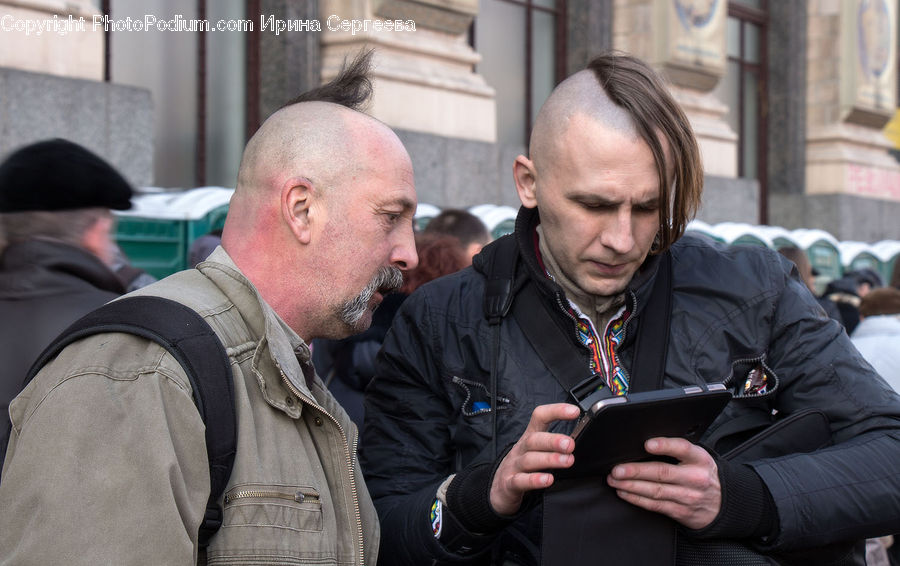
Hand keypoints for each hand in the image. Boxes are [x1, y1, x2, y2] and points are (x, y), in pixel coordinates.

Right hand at [489, 403, 579, 515]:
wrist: (498, 489)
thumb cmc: (523, 467)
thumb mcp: (537, 451)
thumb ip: (555, 445)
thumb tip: (580, 439)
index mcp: (530, 437)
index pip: (540, 417)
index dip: (556, 411)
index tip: (574, 411)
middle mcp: (521, 449)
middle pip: (534, 439)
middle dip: (553, 440)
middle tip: (570, 444)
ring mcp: (514, 466)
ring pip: (529, 459)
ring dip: (549, 459)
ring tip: (567, 461)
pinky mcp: (510, 484)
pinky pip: (521, 481)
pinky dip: (534, 480)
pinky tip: (548, 480)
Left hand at [606, 437, 720, 529]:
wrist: (724, 505)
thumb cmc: (703, 475)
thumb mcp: (698, 458)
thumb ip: (677, 450)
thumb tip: (645, 443)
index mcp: (699, 459)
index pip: (682, 449)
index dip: (665, 445)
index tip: (648, 444)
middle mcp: (694, 478)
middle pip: (662, 473)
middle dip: (635, 471)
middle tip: (617, 469)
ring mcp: (688, 496)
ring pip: (655, 490)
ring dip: (630, 486)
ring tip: (614, 480)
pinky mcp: (680, 511)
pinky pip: (655, 505)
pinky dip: (636, 499)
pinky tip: (624, 492)